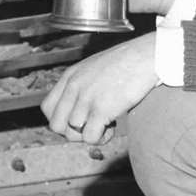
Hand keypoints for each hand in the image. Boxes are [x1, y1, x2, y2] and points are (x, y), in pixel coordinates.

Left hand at [41, 32, 158, 144]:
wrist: (147, 56)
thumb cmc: (128, 62)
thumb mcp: (94, 68)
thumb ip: (82, 84)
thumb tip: (79, 109)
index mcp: (70, 76)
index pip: (48, 108)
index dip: (61, 119)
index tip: (79, 118)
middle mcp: (74, 87)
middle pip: (56, 125)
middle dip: (72, 131)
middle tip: (91, 125)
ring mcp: (86, 98)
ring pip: (72, 133)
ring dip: (89, 135)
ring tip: (105, 125)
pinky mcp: (101, 109)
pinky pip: (90, 137)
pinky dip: (100, 139)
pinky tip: (112, 127)